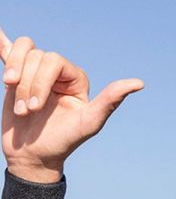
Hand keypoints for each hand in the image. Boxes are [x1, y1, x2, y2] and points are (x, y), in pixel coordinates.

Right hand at [1, 28, 143, 181]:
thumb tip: (139, 83)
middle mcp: (58, 73)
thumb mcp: (89, 123)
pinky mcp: (16, 76)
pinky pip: (9, 52)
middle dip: (27, 85)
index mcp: (76, 79)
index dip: (40, 81)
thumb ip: (110, 101)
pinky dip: (3, 42)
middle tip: (28, 112)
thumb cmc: (63, 142)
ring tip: (17, 104)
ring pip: (22, 53)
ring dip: (14, 76)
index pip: (53, 61)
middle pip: (36, 56)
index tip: (36, 108)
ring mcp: (36, 73)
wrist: (34, 156)